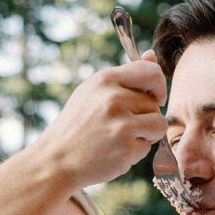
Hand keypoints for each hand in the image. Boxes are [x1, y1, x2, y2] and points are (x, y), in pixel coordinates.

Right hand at [29, 53, 167, 190]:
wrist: (55, 159)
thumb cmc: (77, 125)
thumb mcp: (93, 92)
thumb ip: (125, 76)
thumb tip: (152, 55)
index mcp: (106, 80)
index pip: (151, 72)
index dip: (158, 86)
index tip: (152, 98)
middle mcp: (115, 99)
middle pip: (155, 104)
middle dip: (145, 116)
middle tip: (119, 126)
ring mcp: (122, 125)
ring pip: (159, 124)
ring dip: (146, 134)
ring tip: (121, 138)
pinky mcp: (127, 149)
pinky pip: (148, 147)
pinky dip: (136, 152)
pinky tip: (115, 151)